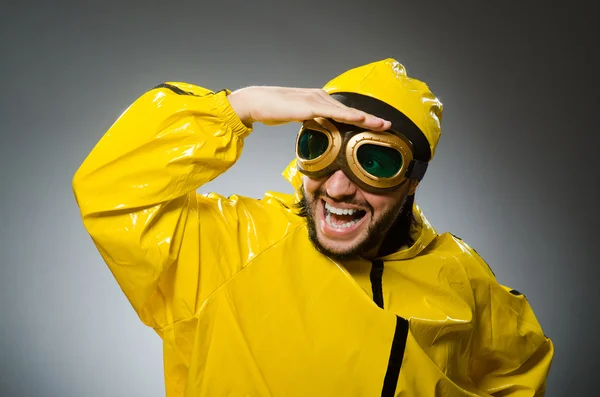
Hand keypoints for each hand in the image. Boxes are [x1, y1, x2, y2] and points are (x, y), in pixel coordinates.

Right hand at [227, 86, 390, 130]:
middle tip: (388, 126)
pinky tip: (363, 121)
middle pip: (350, 110)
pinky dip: (351, 117)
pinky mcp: (311, 106)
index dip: (362, 119)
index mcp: (319, 101)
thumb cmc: (273, 110)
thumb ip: (310, 123)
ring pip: (347, 111)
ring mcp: (317, 100)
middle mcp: (321, 97)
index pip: (345, 112)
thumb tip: (320, 133)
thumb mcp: (297, 118)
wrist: (255, 102)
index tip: (377, 127)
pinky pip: (336, 113)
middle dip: (370, 119)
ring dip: (367, 118)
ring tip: (383, 125)